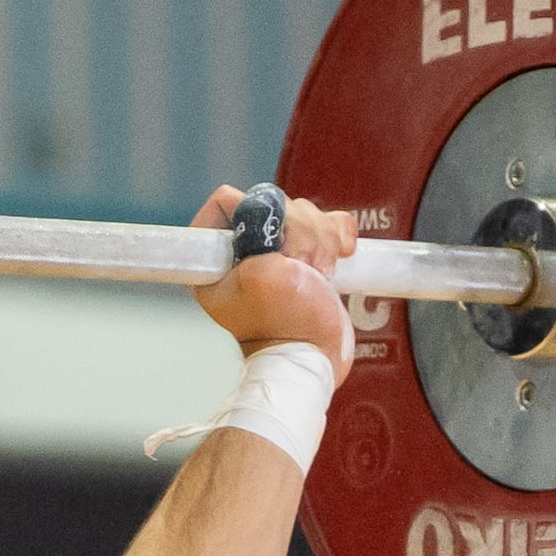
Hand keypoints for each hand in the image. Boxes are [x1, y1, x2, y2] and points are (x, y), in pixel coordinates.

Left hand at [192, 185, 354, 366]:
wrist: (316, 355)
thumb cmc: (286, 326)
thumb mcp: (258, 278)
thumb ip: (253, 233)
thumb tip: (266, 208)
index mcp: (215, 256)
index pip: (228, 200)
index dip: (257, 217)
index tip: (273, 251)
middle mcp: (242, 250)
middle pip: (273, 202)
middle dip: (299, 231)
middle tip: (303, 268)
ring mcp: (277, 250)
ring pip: (305, 211)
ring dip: (321, 241)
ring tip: (320, 275)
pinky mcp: (309, 253)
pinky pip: (329, 221)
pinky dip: (339, 236)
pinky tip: (340, 258)